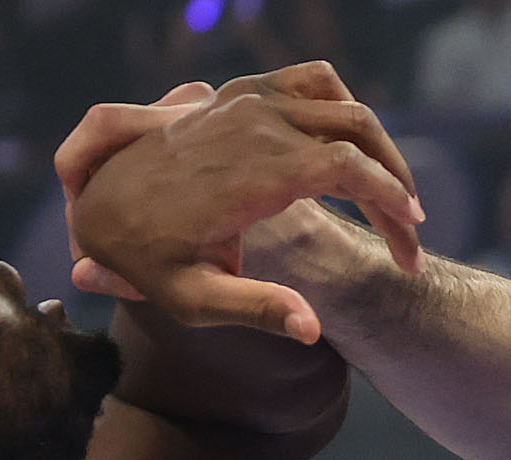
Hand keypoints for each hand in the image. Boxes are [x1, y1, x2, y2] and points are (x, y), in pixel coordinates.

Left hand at [62, 63, 424, 339]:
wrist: (100, 203)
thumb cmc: (150, 260)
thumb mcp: (195, 302)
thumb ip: (257, 311)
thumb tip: (311, 329)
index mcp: (253, 172)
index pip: (351, 167)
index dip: (393, 203)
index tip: (411, 246)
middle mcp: (255, 123)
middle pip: (358, 133)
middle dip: (397, 183)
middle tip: (411, 236)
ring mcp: (249, 99)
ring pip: (344, 104)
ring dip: (378, 146)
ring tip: (392, 197)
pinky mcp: (243, 90)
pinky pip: (314, 80)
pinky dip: (345, 108)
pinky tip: (352, 152)